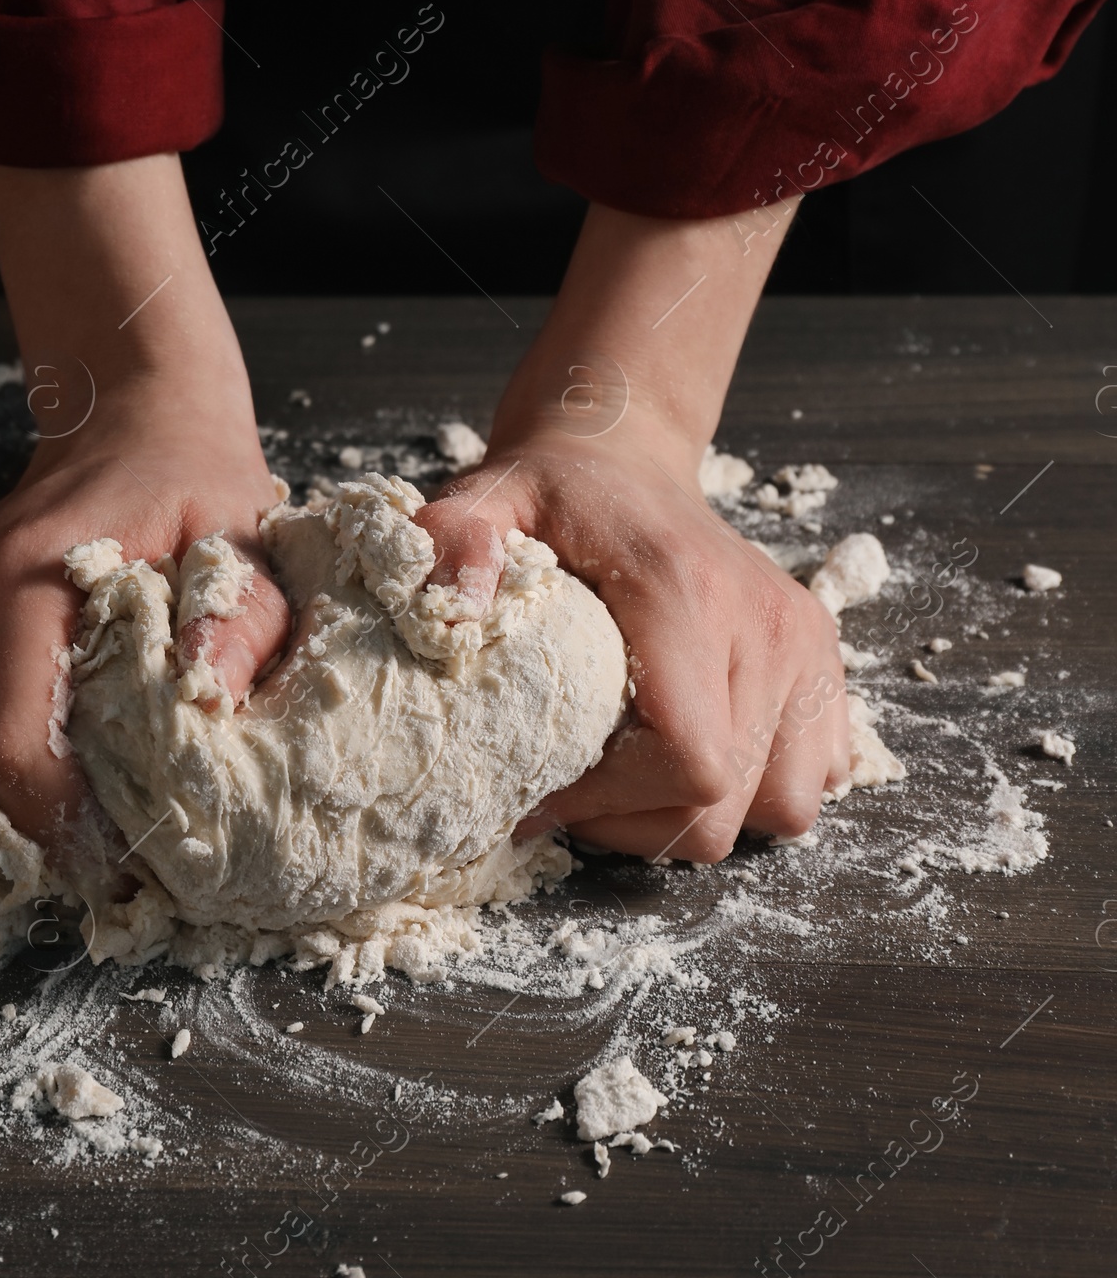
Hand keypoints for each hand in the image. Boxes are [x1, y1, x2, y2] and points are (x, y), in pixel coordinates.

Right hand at [0, 390, 283, 859]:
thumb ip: (240, 621)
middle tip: (73, 852)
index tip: (115, 855)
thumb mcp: (241, 539)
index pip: (4, 745)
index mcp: (24, 583)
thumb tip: (210, 706)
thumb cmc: (189, 483)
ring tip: (27, 825)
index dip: (53, 824)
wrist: (128, 419)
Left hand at [417, 195, 846, 861]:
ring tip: (637, 775)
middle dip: (640, 821)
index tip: (544, 785)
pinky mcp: (825, 660)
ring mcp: (808, 646)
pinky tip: (698, 749)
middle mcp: (768, 624)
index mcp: (687, 595)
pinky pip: (818, 775)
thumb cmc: (554, 491)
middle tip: (576, 785)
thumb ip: (455, 540)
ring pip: (782, 807)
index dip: (613, 803)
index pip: (689, 760)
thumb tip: (453, 607)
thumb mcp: (489, 499)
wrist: (625, 456)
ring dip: (703, 814)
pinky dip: (761, 787)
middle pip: (728, 803)